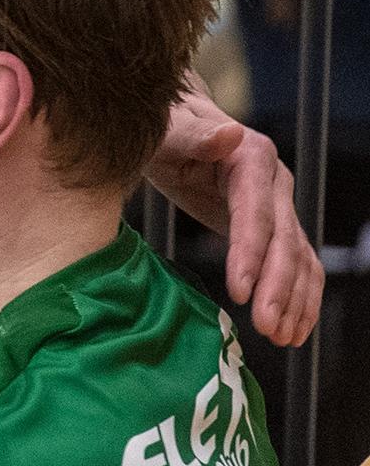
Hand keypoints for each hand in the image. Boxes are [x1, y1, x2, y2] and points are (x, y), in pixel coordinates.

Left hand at [145, 77, 322, 346]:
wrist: (176, 127)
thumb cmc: (165, 128)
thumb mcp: (169, 130)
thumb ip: (195, 136)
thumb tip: (229, 135)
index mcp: (251, 158)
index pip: (255, 214)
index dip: (250, 255)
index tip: (239, 292)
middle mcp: (276, 182)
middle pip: (283, 242)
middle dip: (276, 287)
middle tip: (265, 327)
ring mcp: (280, 205)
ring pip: (298, 259)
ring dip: (294, 301)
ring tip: (281, 338)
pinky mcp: (274, 226)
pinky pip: (297, 265)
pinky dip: (299, 298)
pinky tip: (293, 330)